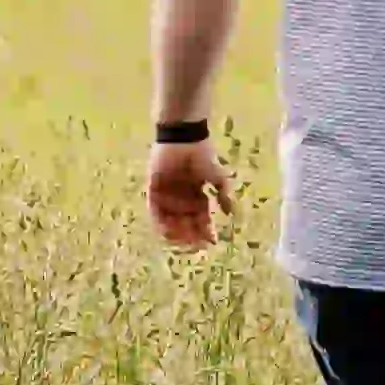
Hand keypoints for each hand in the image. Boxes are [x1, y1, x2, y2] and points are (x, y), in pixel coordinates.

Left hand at [145, 137, 235, 251]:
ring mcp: (167, 196)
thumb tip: (231, 214)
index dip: (206, 231)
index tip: (212, 241)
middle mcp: (181, 200)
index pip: (200, 219)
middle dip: (191, 236)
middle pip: (185, 224)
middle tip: (197, 245)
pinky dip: (161, 223)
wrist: (183, 139)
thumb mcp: (216, 177)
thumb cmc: (201, 155)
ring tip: (184, 242)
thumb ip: (223, 194)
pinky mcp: (153, 191)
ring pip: (170, 222)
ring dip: (177, 233)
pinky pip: (155, 212)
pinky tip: (168, 232)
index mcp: (196, 197)